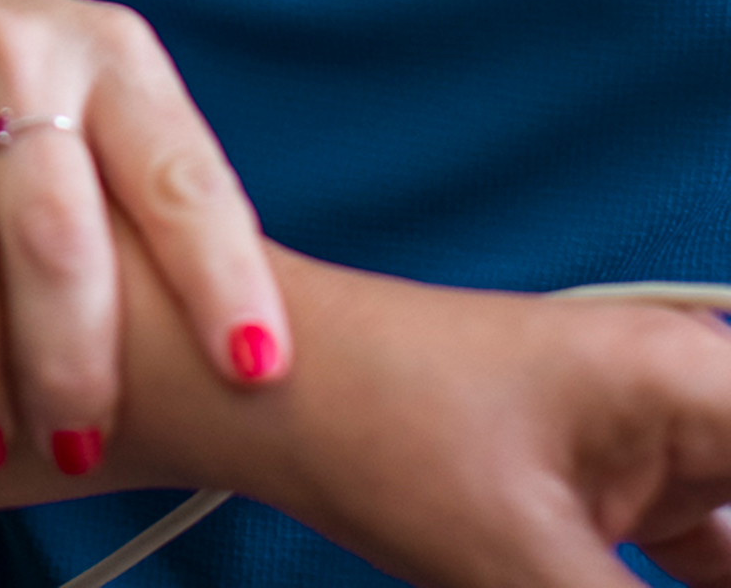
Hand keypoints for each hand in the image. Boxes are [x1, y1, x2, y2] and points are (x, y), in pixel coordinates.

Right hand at [0, 0, 286, 464]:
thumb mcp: (112, 99)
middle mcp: (8, 51)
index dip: (221, 276)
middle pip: (50, 233)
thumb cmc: (29, 87)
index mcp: (108, 55)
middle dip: (68, 365)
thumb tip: (248, 361)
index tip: (254, 371)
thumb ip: (162, 201)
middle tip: (75, 445)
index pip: (177, 174)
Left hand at [199, 259, 730, 587]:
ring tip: (651, 576)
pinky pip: (720, 558)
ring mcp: (670, 448)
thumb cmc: (377, 425)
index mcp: (697, 385)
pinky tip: (693, 585)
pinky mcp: (633, 494)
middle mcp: (698, 400)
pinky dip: (712, 581)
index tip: (726, 565)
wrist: (268, 391)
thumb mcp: (529, 570)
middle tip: (698, 574)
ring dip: (730, 572)